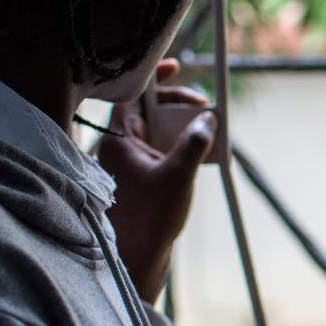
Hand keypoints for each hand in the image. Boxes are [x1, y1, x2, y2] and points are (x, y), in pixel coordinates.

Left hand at [95, 59, 214, 303]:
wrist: (136, 258)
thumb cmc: (149, 218)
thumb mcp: (178, 175)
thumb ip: (194, 143)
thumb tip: (208, 118)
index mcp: (117, 140)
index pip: (133, 96)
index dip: (154, 78)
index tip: (176, 66)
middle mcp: (118, 148)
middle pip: (147, 112)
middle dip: (176, 106)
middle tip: (202, 109)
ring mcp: (127, 165)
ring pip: (154, 132)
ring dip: (180, 128)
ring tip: (205, 133)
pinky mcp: (138, 181)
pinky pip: (158, 152)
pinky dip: (177, 148)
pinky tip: (196, 157)